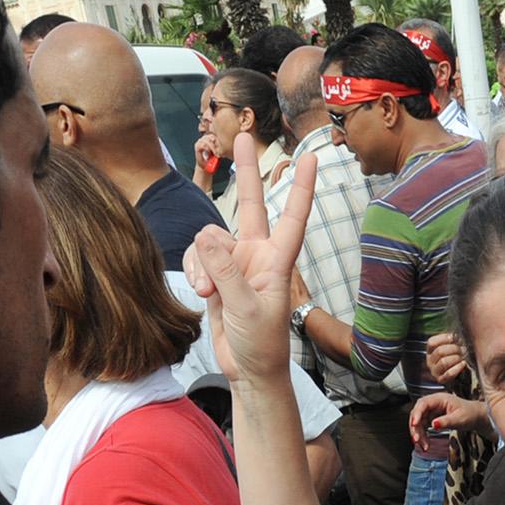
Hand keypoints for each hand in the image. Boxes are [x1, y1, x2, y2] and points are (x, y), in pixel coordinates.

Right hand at [183, 132, 314, 388]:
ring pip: (208, 240)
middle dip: (245, 171)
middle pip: (250, 204)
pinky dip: (195, 271)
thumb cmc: (261, 342)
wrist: (248, 369)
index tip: (310, 157)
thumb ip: (225, 270)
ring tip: (208, 292)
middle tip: (245, 135)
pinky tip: (201, 292)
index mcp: (277, 260)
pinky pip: (197, 257)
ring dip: (202, 262)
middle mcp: (257, 254)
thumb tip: (207, 233)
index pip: (292, 216)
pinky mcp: (216, 275)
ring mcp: (235, 263)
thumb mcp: (246, 306)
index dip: (300, 187)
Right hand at [408, 391, 486, 447]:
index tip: (414, 424)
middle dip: (415, 428)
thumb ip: (446, 421)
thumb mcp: (459, 419)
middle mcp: (433, 403)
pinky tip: (425, 444)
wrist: (476, 417)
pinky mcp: (432, 419)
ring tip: (424, 446)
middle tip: (417, 440)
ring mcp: (432, 411)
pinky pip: (423, 427)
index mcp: (439, 398)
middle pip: (417, 413)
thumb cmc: (470, 414)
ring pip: (418, 422)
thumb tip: (433, 424)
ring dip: (418, 434)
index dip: (417, 414)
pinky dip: (422, 436)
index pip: (423, 404)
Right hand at [425, 330, 467, 386]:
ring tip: (463, 357)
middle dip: (454, 349)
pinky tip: (463, 364)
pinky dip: (457, 368)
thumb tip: (457, 335)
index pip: (431, 342)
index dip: (443, 338)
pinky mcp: (441, 380)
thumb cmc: (454, 358)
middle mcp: (430, 361)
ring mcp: (434, 371)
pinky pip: (448, 373)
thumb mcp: (450, 348)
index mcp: (430, 351)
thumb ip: (452, 341)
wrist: (457, 377)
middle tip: (462, 349)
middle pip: (440, 351)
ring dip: (456, 358)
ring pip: (443, 362)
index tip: (453, 338)